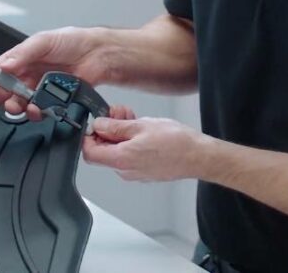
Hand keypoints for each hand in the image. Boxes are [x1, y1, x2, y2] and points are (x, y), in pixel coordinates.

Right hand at [0, 27, 111, 120]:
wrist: (98, 54)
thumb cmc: (73, 42)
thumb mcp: (43, 41)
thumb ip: (22, 54)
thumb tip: (3, 65)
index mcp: (21, 58)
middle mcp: (28, 74)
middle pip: (4, 91)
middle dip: (0, 97)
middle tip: (3, 99)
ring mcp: (39, 88)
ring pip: (20, 103)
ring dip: (17, 107)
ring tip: (22, 106)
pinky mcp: (52, 100)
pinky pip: (39, 110)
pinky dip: (36, 112)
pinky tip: (38, 109)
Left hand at [82, 111, 209, 181]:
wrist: (199, 156)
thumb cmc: (176, 143)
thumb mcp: (141, 125)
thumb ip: (115, 126)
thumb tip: (99, 125)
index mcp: (121, 159)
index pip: (89, 153)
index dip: (89, 136)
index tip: (96, 122)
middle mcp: (125, 170)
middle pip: (104, 151)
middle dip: (108, 130)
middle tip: (118, 114)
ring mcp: (136, 173)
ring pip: (117, 152)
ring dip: (121, 133)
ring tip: (133, 118)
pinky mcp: (145, 171)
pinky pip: (130, 156)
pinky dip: (130, 142)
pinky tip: (142, 129)